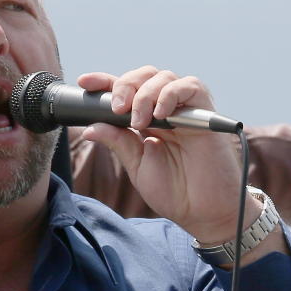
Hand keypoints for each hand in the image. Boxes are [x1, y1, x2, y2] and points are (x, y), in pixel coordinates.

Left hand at [78, 67, 264, 247]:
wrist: (204, 213)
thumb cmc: (175, 192)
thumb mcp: (137, 166)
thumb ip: (118, 142)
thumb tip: (91, 127)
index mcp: (147, 121)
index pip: (125, 91)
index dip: (104, 82)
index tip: (85, 83)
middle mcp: (166, 111)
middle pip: (144, 76)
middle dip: (125, 86)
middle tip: (117, 110)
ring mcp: (186, 110)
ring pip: (164, 77)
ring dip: (145, 94)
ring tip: (139, 121)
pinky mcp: (205, 113)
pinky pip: (191, 86)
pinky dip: (171, 94)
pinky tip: (160, 115)